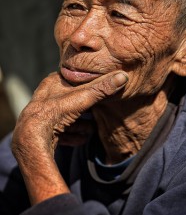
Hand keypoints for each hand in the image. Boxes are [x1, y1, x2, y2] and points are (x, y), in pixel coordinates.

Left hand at [11, 70, 127, 204]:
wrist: (31, 138)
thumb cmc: (57, 111)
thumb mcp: (83, 97)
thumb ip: (103, 88)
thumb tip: (124, 76)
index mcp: (53, 81)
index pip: (76, 81)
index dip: (87, 90)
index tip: (95, 98)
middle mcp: (46, 96)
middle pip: (74, 102)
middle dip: (85, 112)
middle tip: (92, 116)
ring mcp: (43, 113)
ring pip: (68, 118)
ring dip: (78, 125)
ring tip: (85, 130)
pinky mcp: (43, 130)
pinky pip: (61, 132)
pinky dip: (70, 135)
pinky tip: (74, 139)